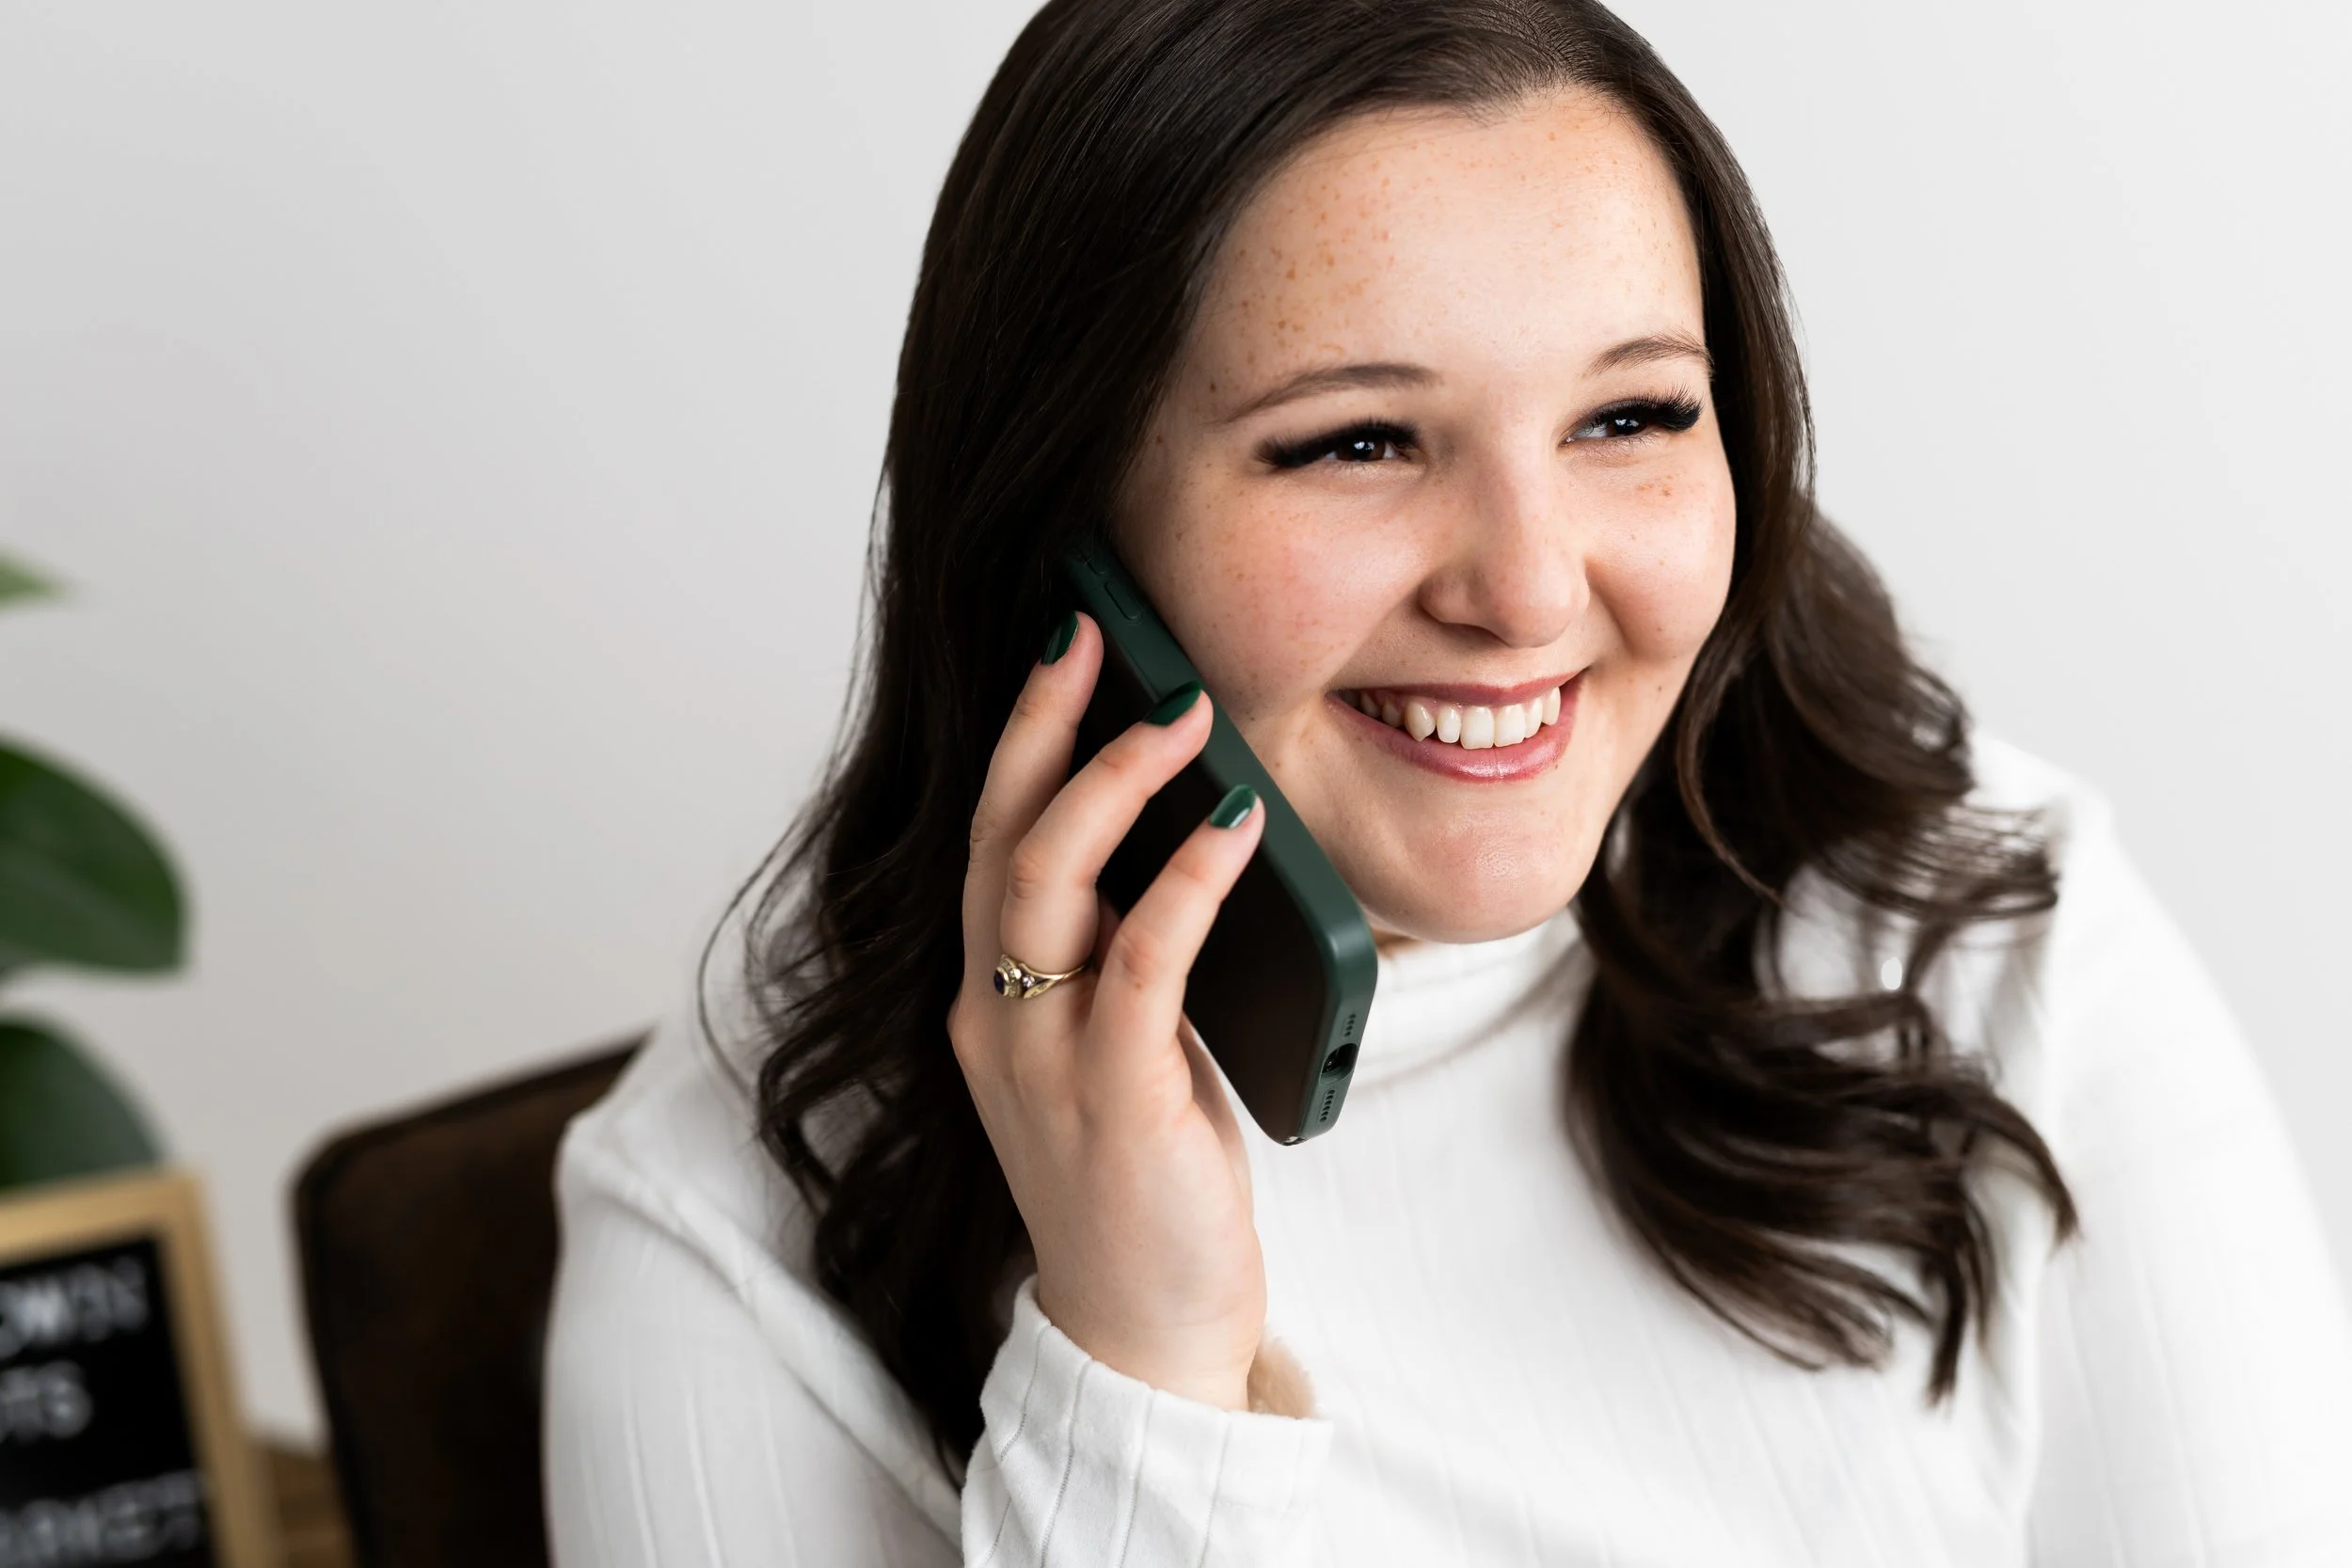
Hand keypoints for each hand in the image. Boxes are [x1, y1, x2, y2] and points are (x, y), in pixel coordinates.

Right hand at [949, 612, 1267, 1410]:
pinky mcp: (1114, 1097)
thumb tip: (1187, 847)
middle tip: (1096, 633)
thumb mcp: (1121, 1052)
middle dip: (1045, 725)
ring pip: (1049, 882)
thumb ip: (1123, 962)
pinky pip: (1143, 960)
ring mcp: (1042, 1059)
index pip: (991, 842)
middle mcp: (995, 1017)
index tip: (1068, 650)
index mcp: (991, 1001)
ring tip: (1180, 711)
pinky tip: (1238, 825)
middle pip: (1001, 838)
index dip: (1025, 741)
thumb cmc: (1146, 1185)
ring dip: (1112, 783)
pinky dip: (1191, 881)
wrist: (1142, 1332)